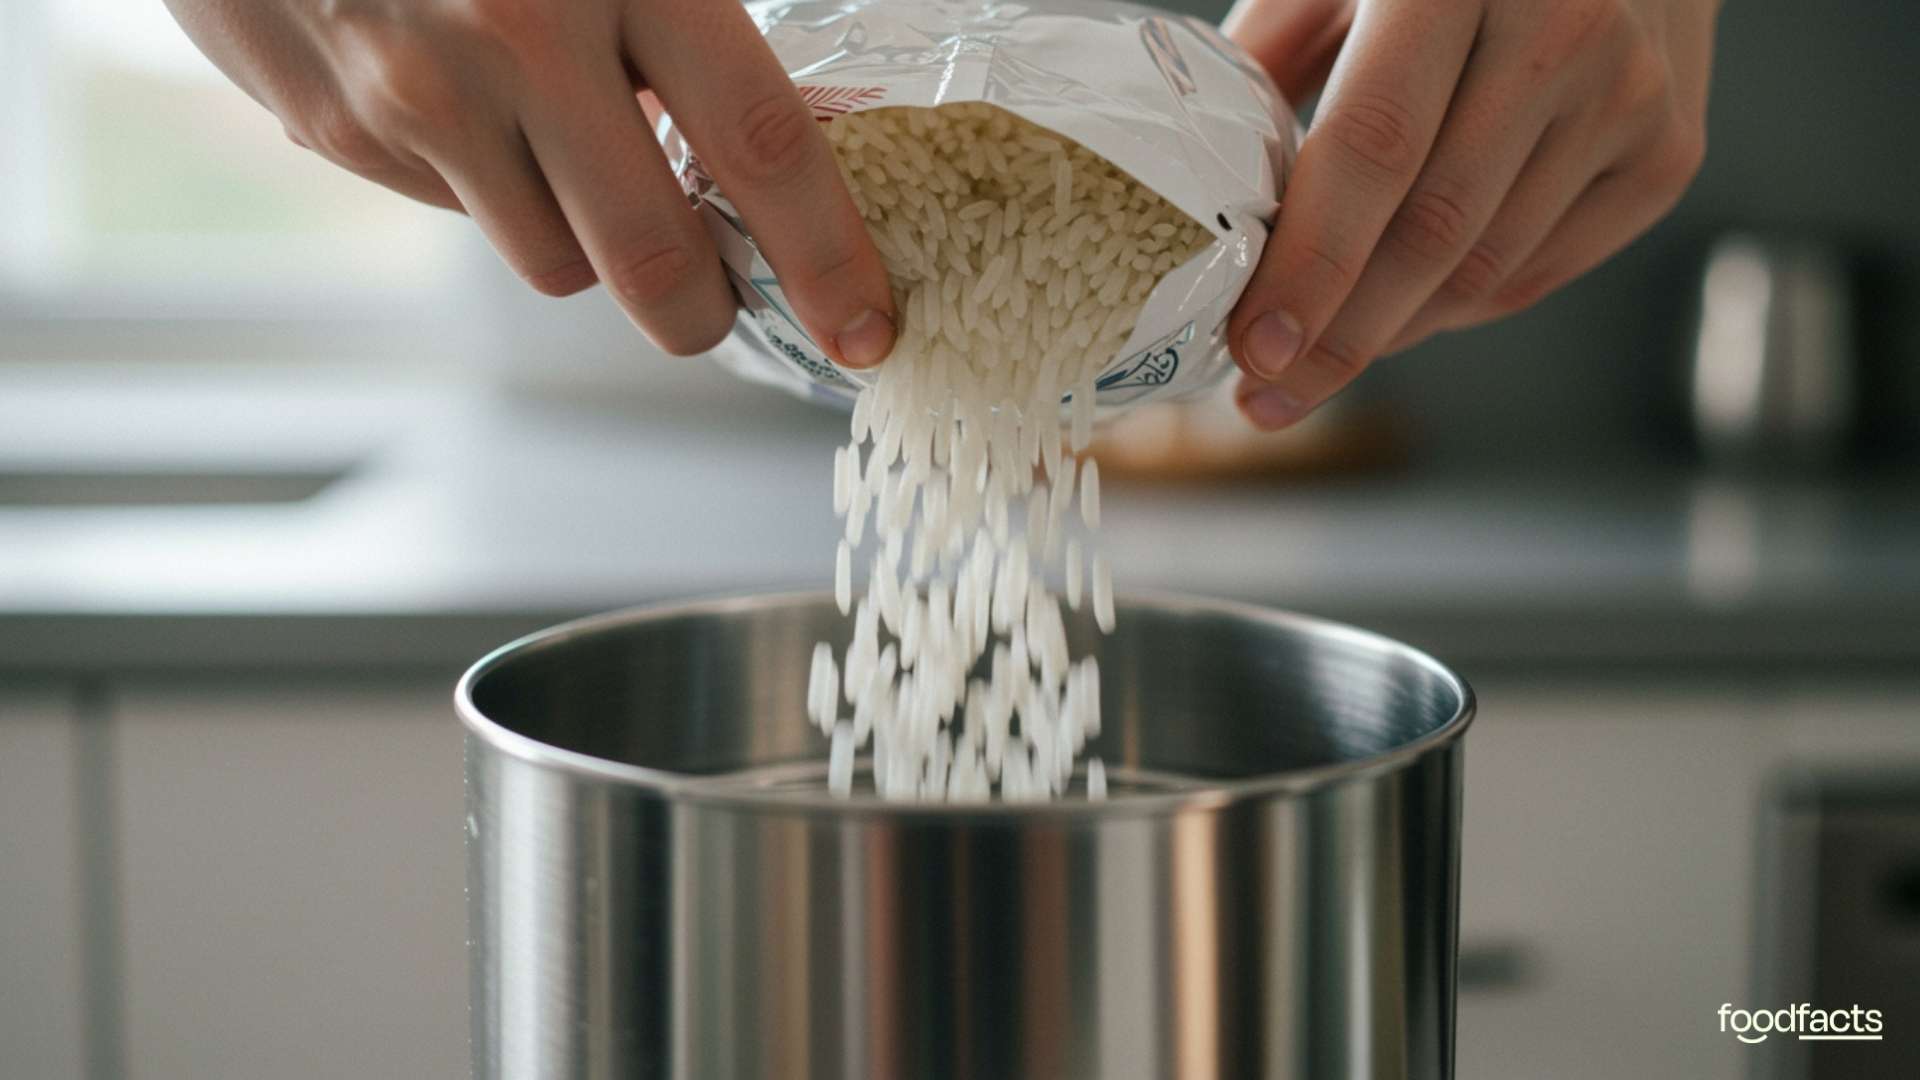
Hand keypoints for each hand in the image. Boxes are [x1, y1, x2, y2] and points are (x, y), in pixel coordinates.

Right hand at [162, 0, 896, 364]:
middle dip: (703, 309)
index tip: (866, 328)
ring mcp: (417, 93)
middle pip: (655, 260)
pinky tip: (476, 111)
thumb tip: (788, 134)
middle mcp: (519, 38)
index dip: (829, 258)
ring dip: (588, 241)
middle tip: (717, 296)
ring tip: (575, 152)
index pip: (763, 147)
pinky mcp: (338, 126)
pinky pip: (460, 217)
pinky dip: (494, 191)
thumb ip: (697, 14)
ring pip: (554, 262)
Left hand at [1223, 0, 1715, 428]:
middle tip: (1265, 397)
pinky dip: (1456, 308)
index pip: (1376, 146)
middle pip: (1433, 230)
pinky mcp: (1668, 152)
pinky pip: (1538, 268)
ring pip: (1485, 267)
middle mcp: (1562, 29)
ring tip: (1316, 361)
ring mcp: (1631, 95)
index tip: (1254, 348)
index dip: (1312, 263)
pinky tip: (1401, 316)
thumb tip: (1203, 194)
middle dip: (1338, 337)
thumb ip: (1273, 56)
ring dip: (1389, 334)